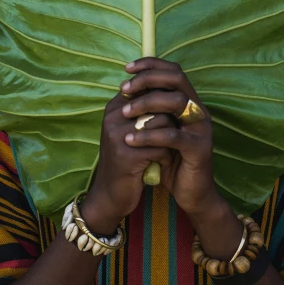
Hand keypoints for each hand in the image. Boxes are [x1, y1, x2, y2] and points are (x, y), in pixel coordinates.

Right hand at [82, 90, 175, 234]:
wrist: (110, 195)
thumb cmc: (126, 160)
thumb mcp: (129, 131)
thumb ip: (143, 110)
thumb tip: (170, 89)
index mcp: (115, 108)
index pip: (148, 88)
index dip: (165, 103)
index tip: (171, 119)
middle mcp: (114, 118)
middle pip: (158, 104)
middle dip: (171, 121)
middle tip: (173, 137)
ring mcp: (118, 136)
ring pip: (163, 124)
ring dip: (170, 139)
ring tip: (165, 150)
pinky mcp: (126, 156)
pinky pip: (161, 147)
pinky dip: (166, 156)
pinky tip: (160, 164)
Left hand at [120, 57, 221, 218]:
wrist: (191, 194)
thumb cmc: (172, 161)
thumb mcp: (158, 131)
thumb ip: (149, 111)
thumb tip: (126, 89)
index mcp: (190, 102)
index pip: (173, 71)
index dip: (151, 65)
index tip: (127, 69)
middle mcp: (199, 109)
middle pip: (176, 79)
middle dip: (148, 79)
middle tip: (125, 89)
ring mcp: (202, 128)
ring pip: (176, 102)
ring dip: (146, 104)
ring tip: (124, 113)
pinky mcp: (200, 148)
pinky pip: (173, 136)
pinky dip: (149, 135)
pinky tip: (131, 139)